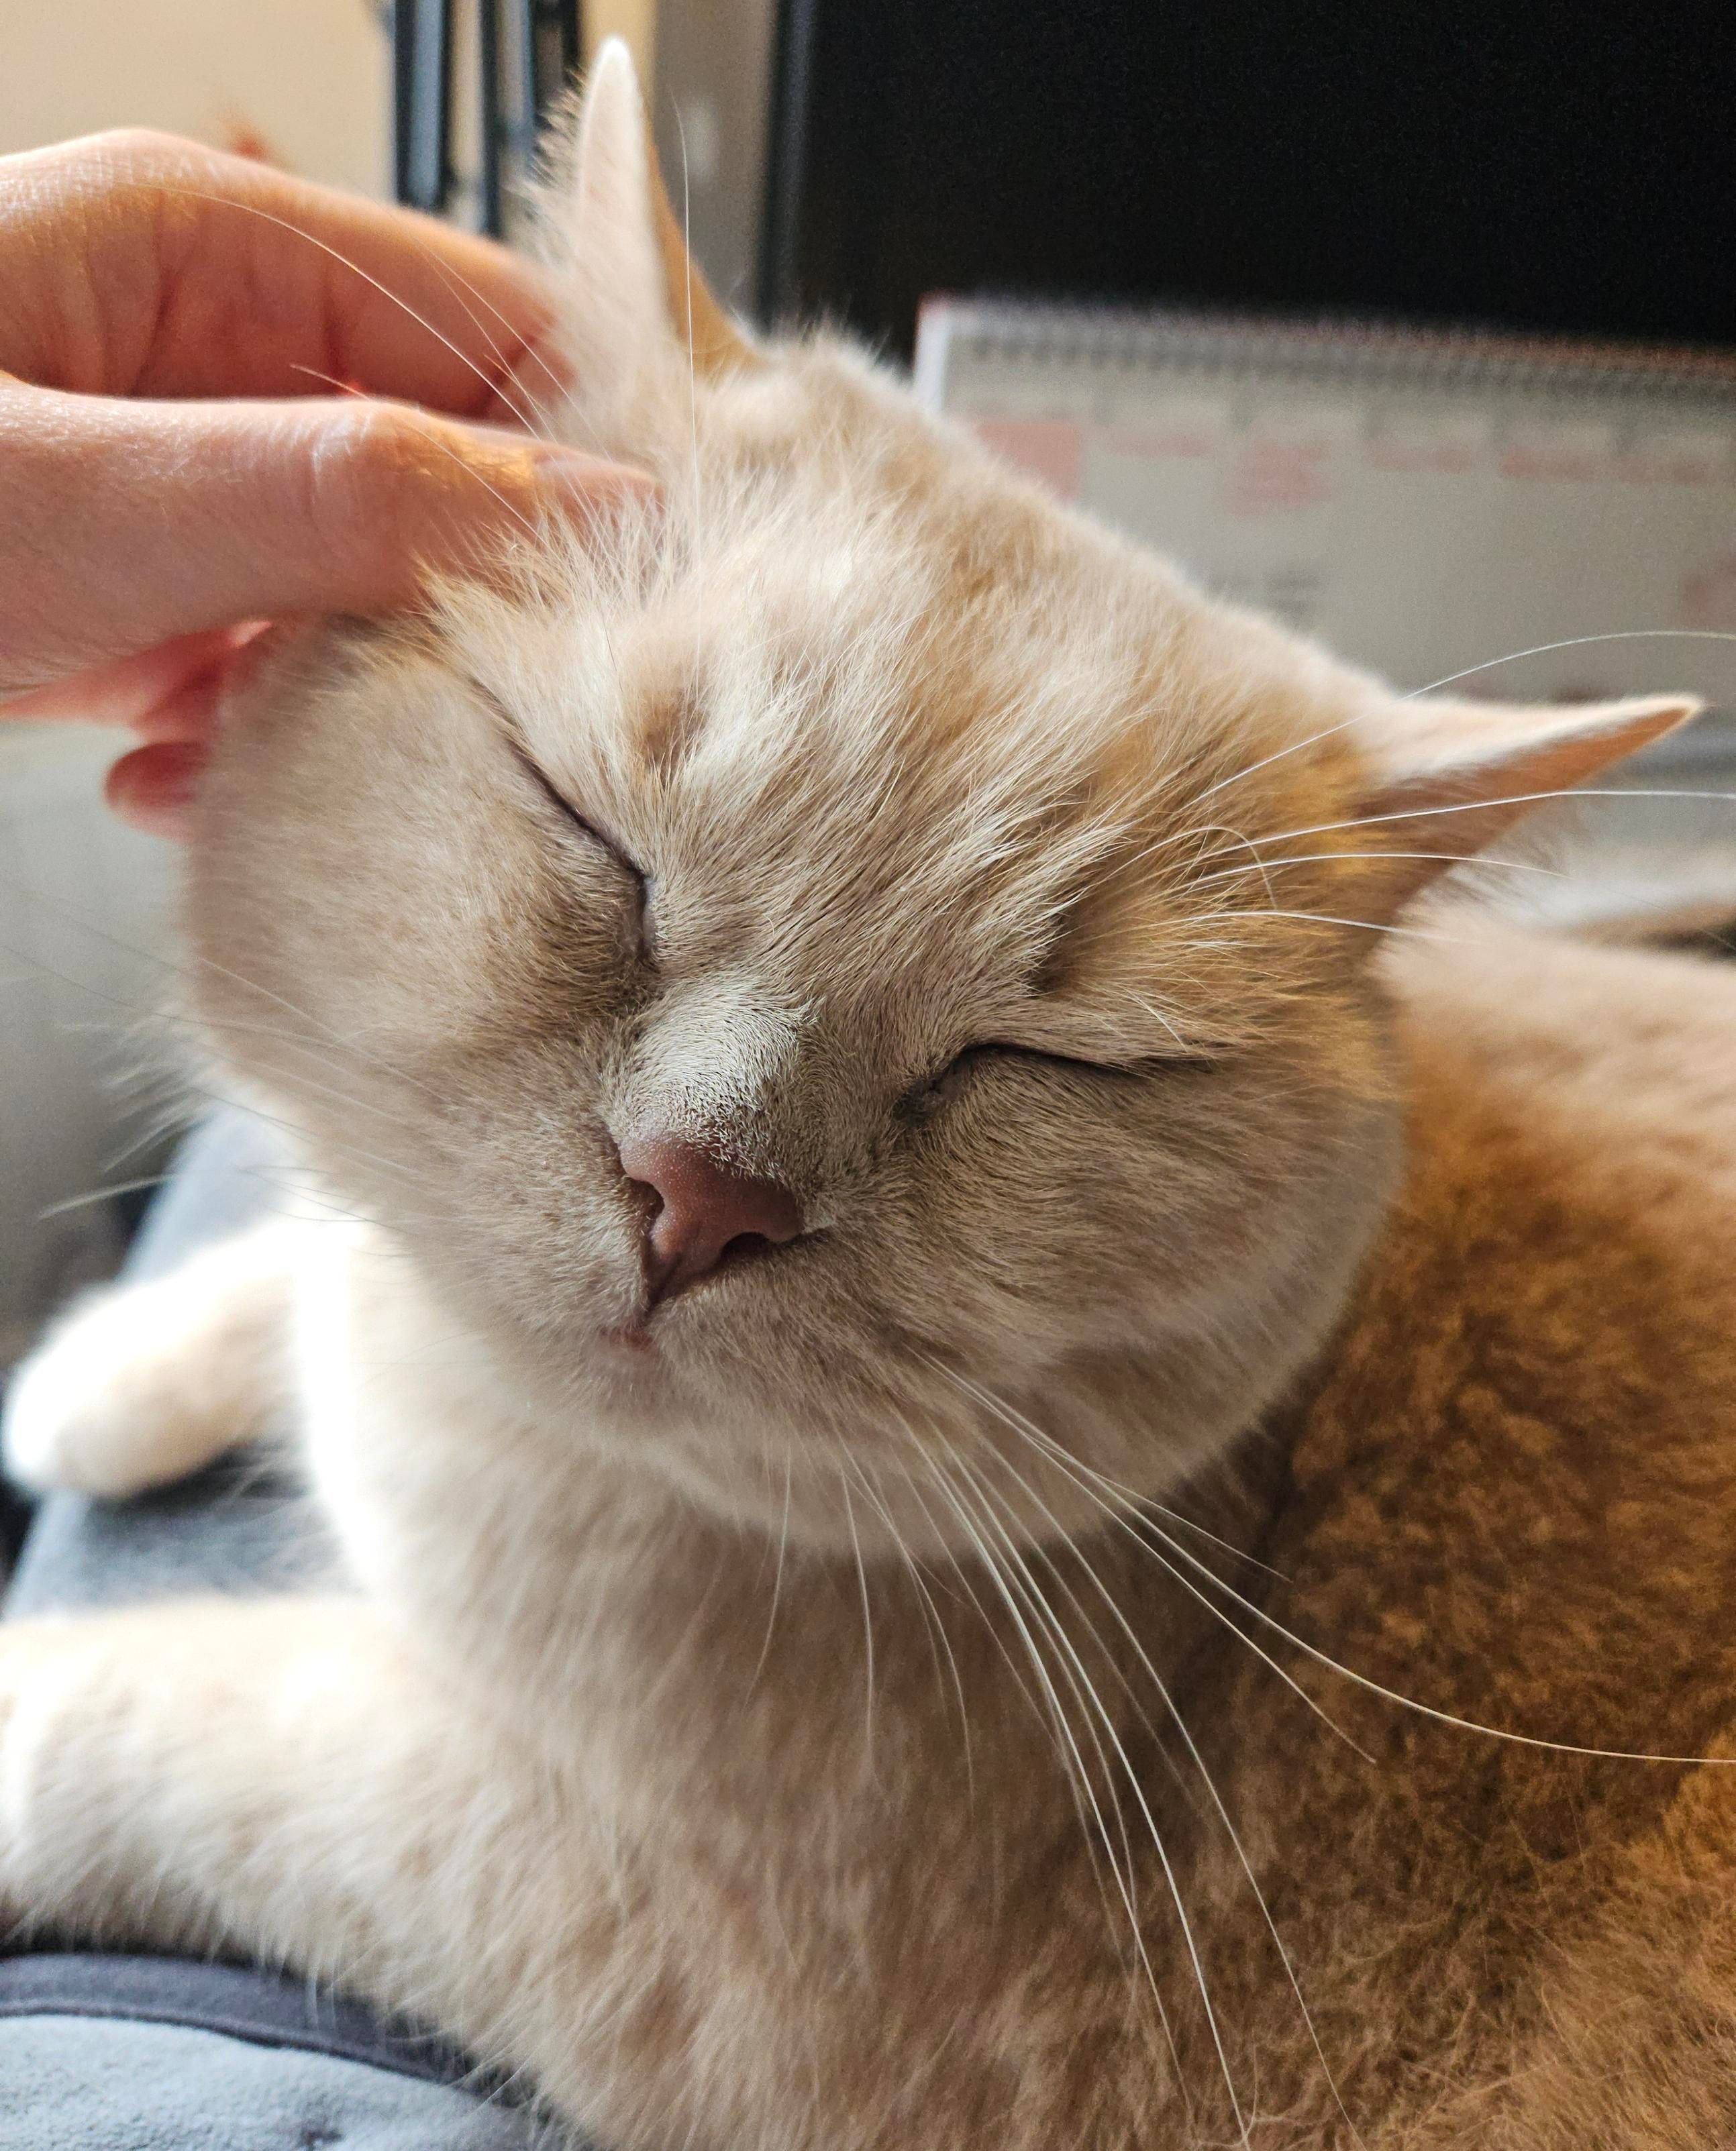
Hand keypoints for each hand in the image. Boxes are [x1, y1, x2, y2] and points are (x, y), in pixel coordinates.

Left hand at [0, 130, 636, 834]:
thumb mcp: (95, 501)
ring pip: (351, 590)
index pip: (488, 327)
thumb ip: (346, 495)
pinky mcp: (132, 586)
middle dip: (445, 613)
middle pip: (435, 476)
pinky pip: (250, 663)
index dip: (583, 456)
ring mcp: (172, 474)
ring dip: (329, 700)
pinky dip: (230, 740)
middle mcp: (199, 349)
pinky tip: (163, 777)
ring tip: (243, 760)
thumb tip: (587, 508)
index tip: (631, 596)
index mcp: (203, 247)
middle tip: (443, 724)